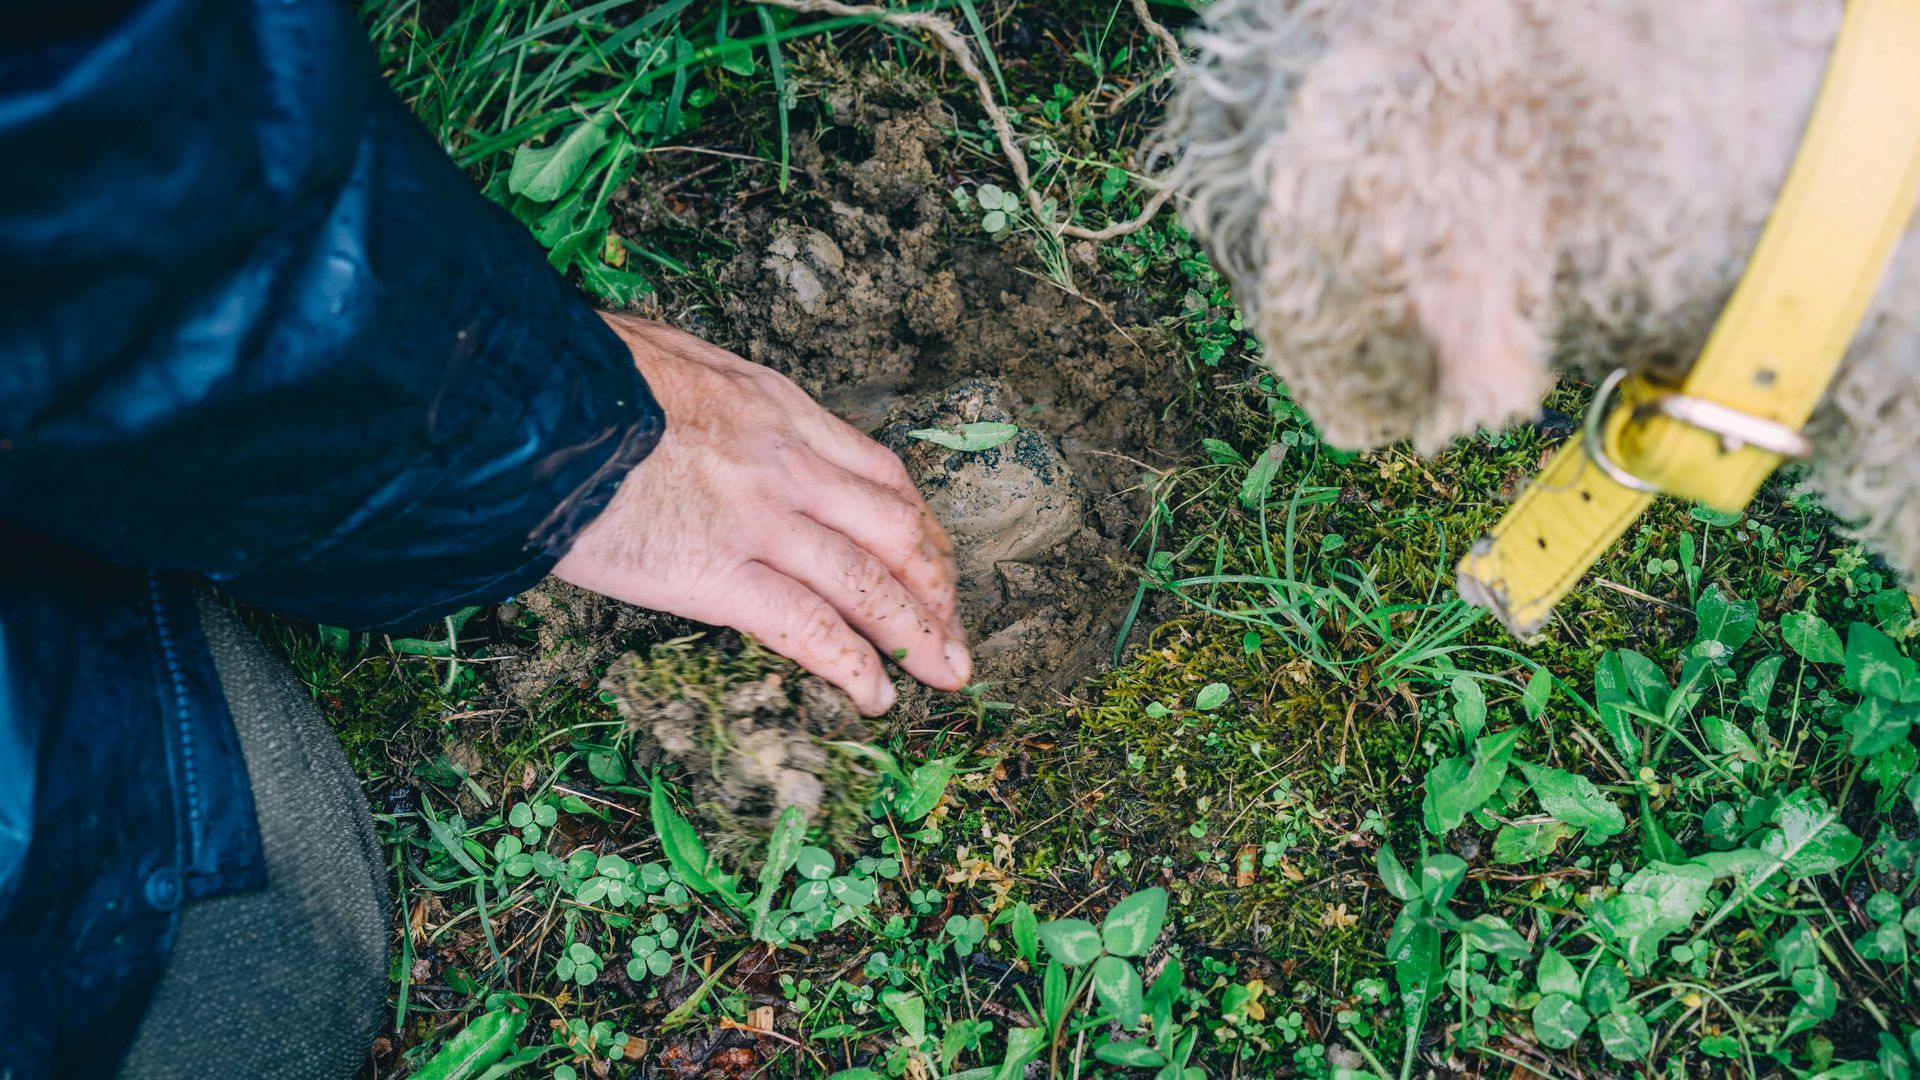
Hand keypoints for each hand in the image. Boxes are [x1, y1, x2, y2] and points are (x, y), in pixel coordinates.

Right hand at [554, 314, 967, 714]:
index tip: (932, 560)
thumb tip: (707, 399)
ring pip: (868, 582)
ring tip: (946, 675)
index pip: (877, 473)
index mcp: (775, 406)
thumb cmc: (576, 375)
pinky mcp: (716, 571)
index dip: (917, 525)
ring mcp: (758, 517)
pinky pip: (807, 626)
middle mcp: (786, 460)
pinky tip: (876, 695)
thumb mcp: (668, 356)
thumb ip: (711, 389)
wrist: (524, 402)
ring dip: (918, 635)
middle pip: (895, 529)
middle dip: (937, 587)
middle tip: (957, 632)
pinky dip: (853, 664)